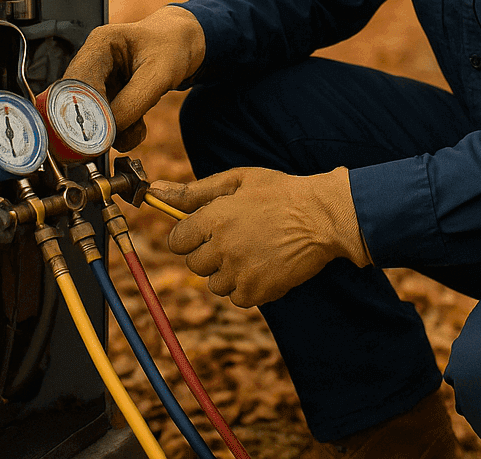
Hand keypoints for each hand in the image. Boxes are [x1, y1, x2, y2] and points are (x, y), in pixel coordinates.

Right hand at [64, 5, 205, 151]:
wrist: (184, 45)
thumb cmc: (173, 48)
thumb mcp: (159, 75)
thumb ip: (132, 103)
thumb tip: (109, 132)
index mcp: (100, 44)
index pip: (78, 82)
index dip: (84, 109)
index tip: (99, 133)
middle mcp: (93, 61)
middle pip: (79, 101)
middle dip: (100, 124)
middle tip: (116, 138)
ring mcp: (99, 80)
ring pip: (93, 116)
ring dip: (116, 130)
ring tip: (139, 127)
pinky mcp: (107, 96)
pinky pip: (107, 122)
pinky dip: (123, 131)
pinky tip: (139, 125)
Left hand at [152, 167, 370, 307]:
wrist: (324, 217)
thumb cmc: (281, 193)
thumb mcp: (238, 181)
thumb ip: (194, 191)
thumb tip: (156, 192)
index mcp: (214, 217)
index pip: (177, 240)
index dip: (190, 236)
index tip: (205, 232)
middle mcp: (222, 246)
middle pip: (194, 264)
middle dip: (210, 253)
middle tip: (237, 239)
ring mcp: (239, 271)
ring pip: (214, 283)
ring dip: (228, 272)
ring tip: (253, 251)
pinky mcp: (257, 291)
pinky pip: (236, 297)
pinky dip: (247, 287)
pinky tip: (264, 265)